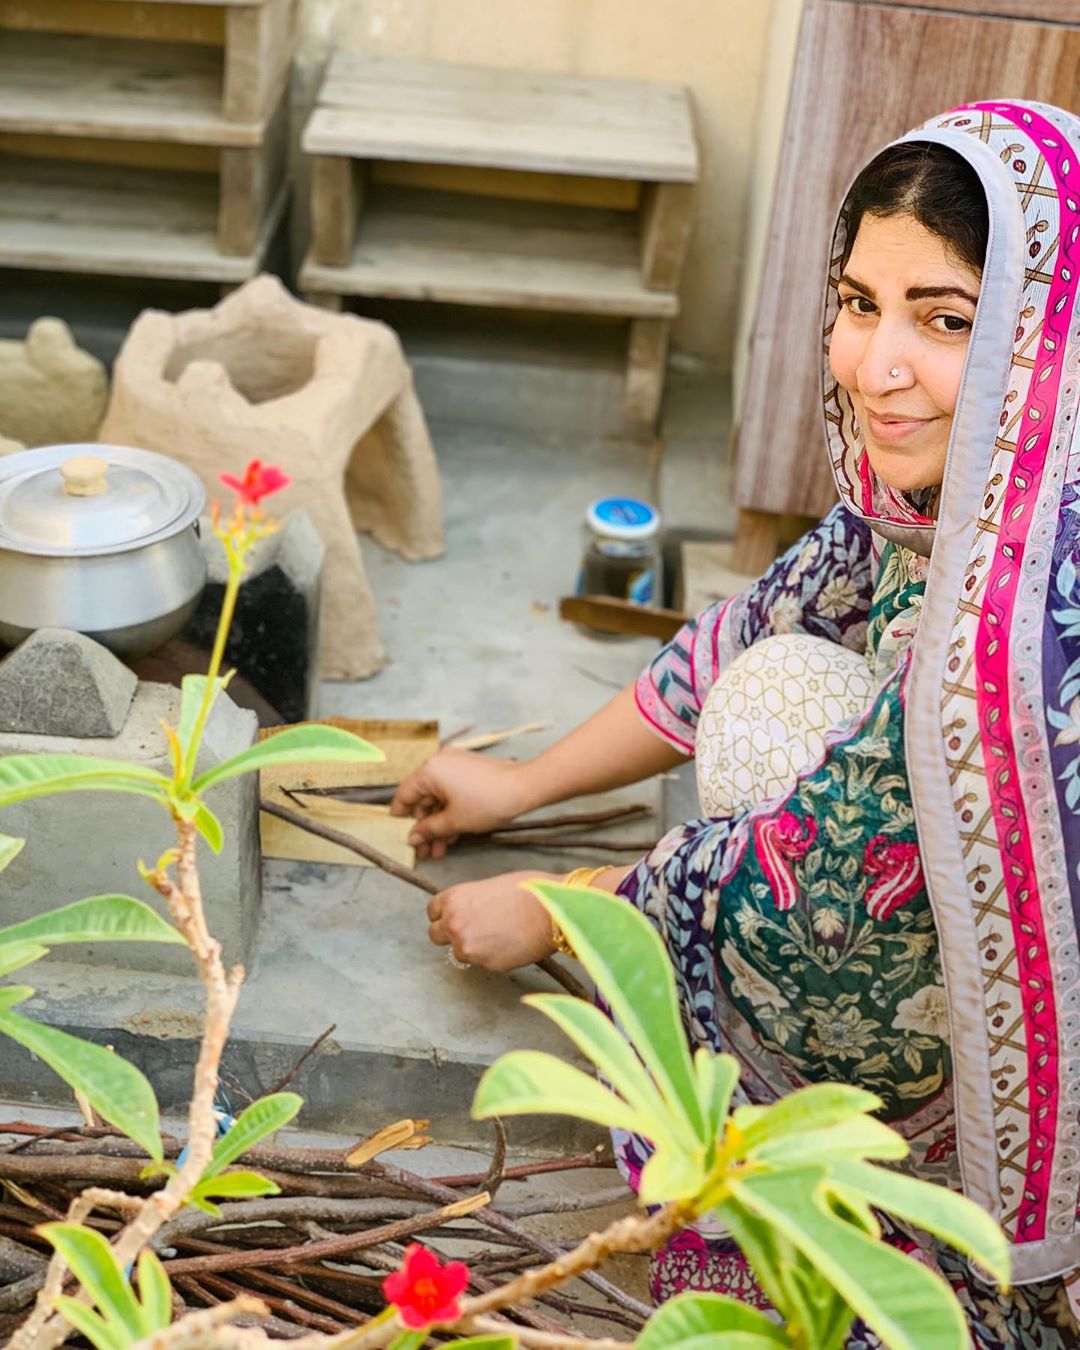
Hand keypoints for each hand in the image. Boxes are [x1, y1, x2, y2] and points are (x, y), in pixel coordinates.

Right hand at [390, 750, 533, 858]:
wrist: (525, 787)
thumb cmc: (488, 801)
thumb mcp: (454, 821)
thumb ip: (429, 829)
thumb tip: (413, 837)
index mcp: (429, 770)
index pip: (404, 796)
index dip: (401, 819)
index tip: (401, 837)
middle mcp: (440, 763)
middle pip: (422, 799)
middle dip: (424, 827)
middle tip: (424, 851)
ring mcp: (456, 765)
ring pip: (439, 799)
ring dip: (438, 824)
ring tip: (439, 850)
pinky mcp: (470, 771)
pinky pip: (452, 793)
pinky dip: (451, 813)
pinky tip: (452, 837)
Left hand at [427, 871, 558, 970]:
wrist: (552, 910)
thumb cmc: (528, 890)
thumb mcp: (489, 886)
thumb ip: (470, 901)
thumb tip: (467, 912)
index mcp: (453, 899)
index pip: (432, 912)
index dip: (445, 914)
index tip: (455, 916)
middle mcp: (454, 924)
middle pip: (435, 935)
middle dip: (450, 934)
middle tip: (472, 930)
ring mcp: (468, 947)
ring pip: (459, 952)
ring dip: (472, 947)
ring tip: (498, 935)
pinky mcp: (486, 965)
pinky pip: (481, 962)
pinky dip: (491, 956)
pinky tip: (509, 943)